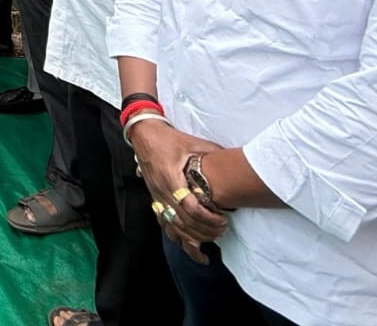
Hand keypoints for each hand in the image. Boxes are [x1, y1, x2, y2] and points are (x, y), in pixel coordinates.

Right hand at [128, 119, 227, 260]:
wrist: (144, 134)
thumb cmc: (168, 138)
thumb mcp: (193, 143)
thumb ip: (211, 153)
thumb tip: (232, 159)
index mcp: (171, 179)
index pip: (190, 208)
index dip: (208, 219)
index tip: (223, 219)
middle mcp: (162, 192)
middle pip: (183, 222)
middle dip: (205, 230)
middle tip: (222, 230)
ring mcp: (157, 197)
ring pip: (173, 227)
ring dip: (193, 237)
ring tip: (210, 239)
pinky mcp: (155, 199)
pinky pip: (165, 223)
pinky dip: (177, 236)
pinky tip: (189, 243)